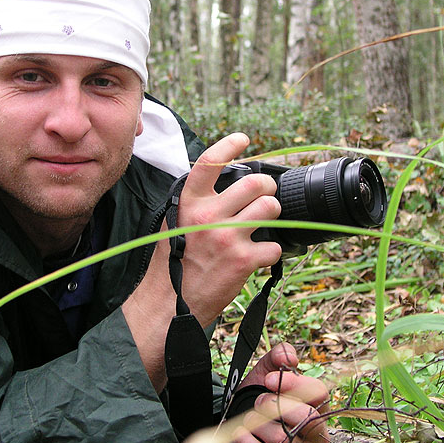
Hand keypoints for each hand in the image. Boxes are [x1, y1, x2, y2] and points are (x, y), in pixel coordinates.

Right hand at [178, 133, 281, 325]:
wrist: (169, 303)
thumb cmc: (173, 264)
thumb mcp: (176, 224)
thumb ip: (197, 203)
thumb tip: (223, 184)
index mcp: (189, 203)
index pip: (210, 163)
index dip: (229, 145)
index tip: (243, 139)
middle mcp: (208, 216)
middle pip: (255, 183)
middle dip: (267, 187)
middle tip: (264, 196)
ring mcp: (227, 237)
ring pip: (270, 207)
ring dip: (273, 213)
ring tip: (265, 222)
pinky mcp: (243, 260)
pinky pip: (274, 246)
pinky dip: (271, 252)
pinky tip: (258, 256)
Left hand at [227, 343, 329, 442]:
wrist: (237, 422)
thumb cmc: (258, 396)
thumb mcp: (266, 371)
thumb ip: (278, 356)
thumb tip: (289, 358)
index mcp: (318, 407)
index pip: (319, 392)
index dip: (293, 383)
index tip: (269, 379)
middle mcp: (316, 434)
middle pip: (307, 419)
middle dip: (276, 406)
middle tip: (258, 401)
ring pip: (283, 439)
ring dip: (257, 424)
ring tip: (248, 418)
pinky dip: (247, 442)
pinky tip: (241, 434)